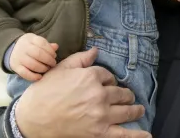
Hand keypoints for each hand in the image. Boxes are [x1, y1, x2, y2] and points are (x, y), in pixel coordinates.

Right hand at [12, 33, 58, 81]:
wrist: (12, 50)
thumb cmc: (29, 46)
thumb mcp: (36, 41)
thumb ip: (46, 45)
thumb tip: (56, 47)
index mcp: (30, 39)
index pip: (42, 43)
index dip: (50, 50)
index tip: (54, 55)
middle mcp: (23, 47)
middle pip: (38, 54)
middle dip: (48, 60)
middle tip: (53, 64)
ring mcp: (19, 57)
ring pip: (32, 64)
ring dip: (43, 68)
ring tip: (47, 69)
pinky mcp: (15, 67)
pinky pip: (24, 73)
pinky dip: (33, 76)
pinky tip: (40, 77)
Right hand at [15, 47, 149, 137]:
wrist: (32, 118)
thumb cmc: (44, 92)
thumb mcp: (61, 69)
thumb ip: (81, 59)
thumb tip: (96, 51)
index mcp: (91, 76)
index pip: (109, 76)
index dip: (108, 80)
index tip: (106, 84)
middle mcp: (99, 94)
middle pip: (121, 93)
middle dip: (125, 95)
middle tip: (127, 97)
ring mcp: (101, 114)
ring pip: (127, 111)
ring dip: (135, 110)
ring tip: (139, 110)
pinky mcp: (99, 132)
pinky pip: (123, 135)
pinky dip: (137, 135)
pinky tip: (147, 134)